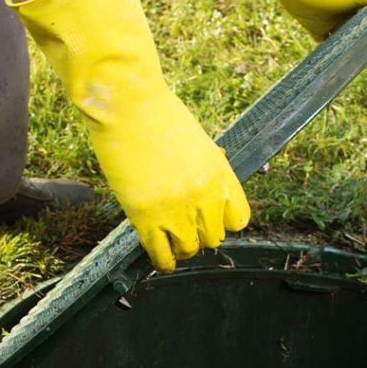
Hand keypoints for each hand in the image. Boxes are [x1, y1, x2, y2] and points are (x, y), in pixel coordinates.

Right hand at [10, 0, 249, 270]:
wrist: (127, 105)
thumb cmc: (157, 116)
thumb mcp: (197, 143)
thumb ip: (206, 171)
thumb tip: (208, 193)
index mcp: (221, 174)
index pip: (239, 220)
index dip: (223, 222)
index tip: (210, 219)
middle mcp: (205, 195)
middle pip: (213, 238)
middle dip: (200, 234)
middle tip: (184, 227)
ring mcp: (176, 209)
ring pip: (190, 249)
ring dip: (182, 247)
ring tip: (171, 239)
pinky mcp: (146, 218)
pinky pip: (162, 255)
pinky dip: (164, 261)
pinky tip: (162, 259)